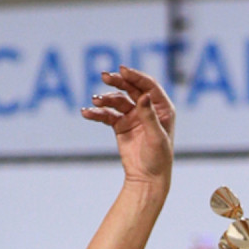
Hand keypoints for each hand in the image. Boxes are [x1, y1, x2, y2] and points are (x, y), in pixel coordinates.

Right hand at [81, 66, 174, 186]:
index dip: (136, 77)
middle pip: (131, 88)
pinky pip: (107, 115)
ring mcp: (133, 116)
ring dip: (105, 98)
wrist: (147, 179)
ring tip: (95, 101)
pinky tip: (87, 113)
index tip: (122, 70)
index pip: (148, 86)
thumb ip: (149, 116)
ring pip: (117, 100)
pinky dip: (97, 113)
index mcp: (162, 108)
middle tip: (105, 76)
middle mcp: (147, 109)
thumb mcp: (156, 137)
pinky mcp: (121, 125)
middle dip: (117, 82)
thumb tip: (143, 96)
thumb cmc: (158, 159)